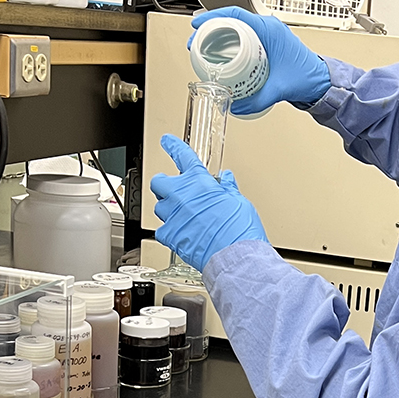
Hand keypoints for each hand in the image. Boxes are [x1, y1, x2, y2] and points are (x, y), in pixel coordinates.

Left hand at [150, 135, 267, 270]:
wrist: (234, 255)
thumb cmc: (240, 230)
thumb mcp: (239, 202)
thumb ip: (228, 189)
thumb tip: (226, 179)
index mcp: (200, 182)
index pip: (183, 157)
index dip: (173, 146)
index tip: (167, 141)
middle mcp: (182, 195)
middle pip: (159, 182)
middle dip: (164, 184)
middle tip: (173, 189)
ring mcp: (173, 215)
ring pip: (159, 206)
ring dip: (167, 208)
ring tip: (182, 216)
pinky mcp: (169, 235)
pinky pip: (161, 229)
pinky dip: (169, 231)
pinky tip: (181, 234)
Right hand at [190, 7, 330, 115]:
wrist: (320, 81)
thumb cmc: (307, 77)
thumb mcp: (279, 88)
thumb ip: (257, 99)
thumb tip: (235, 106)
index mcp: (270, 30)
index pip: (236, 15)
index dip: (213, 17)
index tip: (198, 25)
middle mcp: (268, 28)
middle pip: (232, 20)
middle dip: (210, 28)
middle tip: (196, 42)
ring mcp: (268, 35)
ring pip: (237, 28)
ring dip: (218, 35)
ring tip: (203, 48)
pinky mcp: (267, 44)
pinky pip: (244, 37)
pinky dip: (229, 42)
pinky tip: (220, 55)